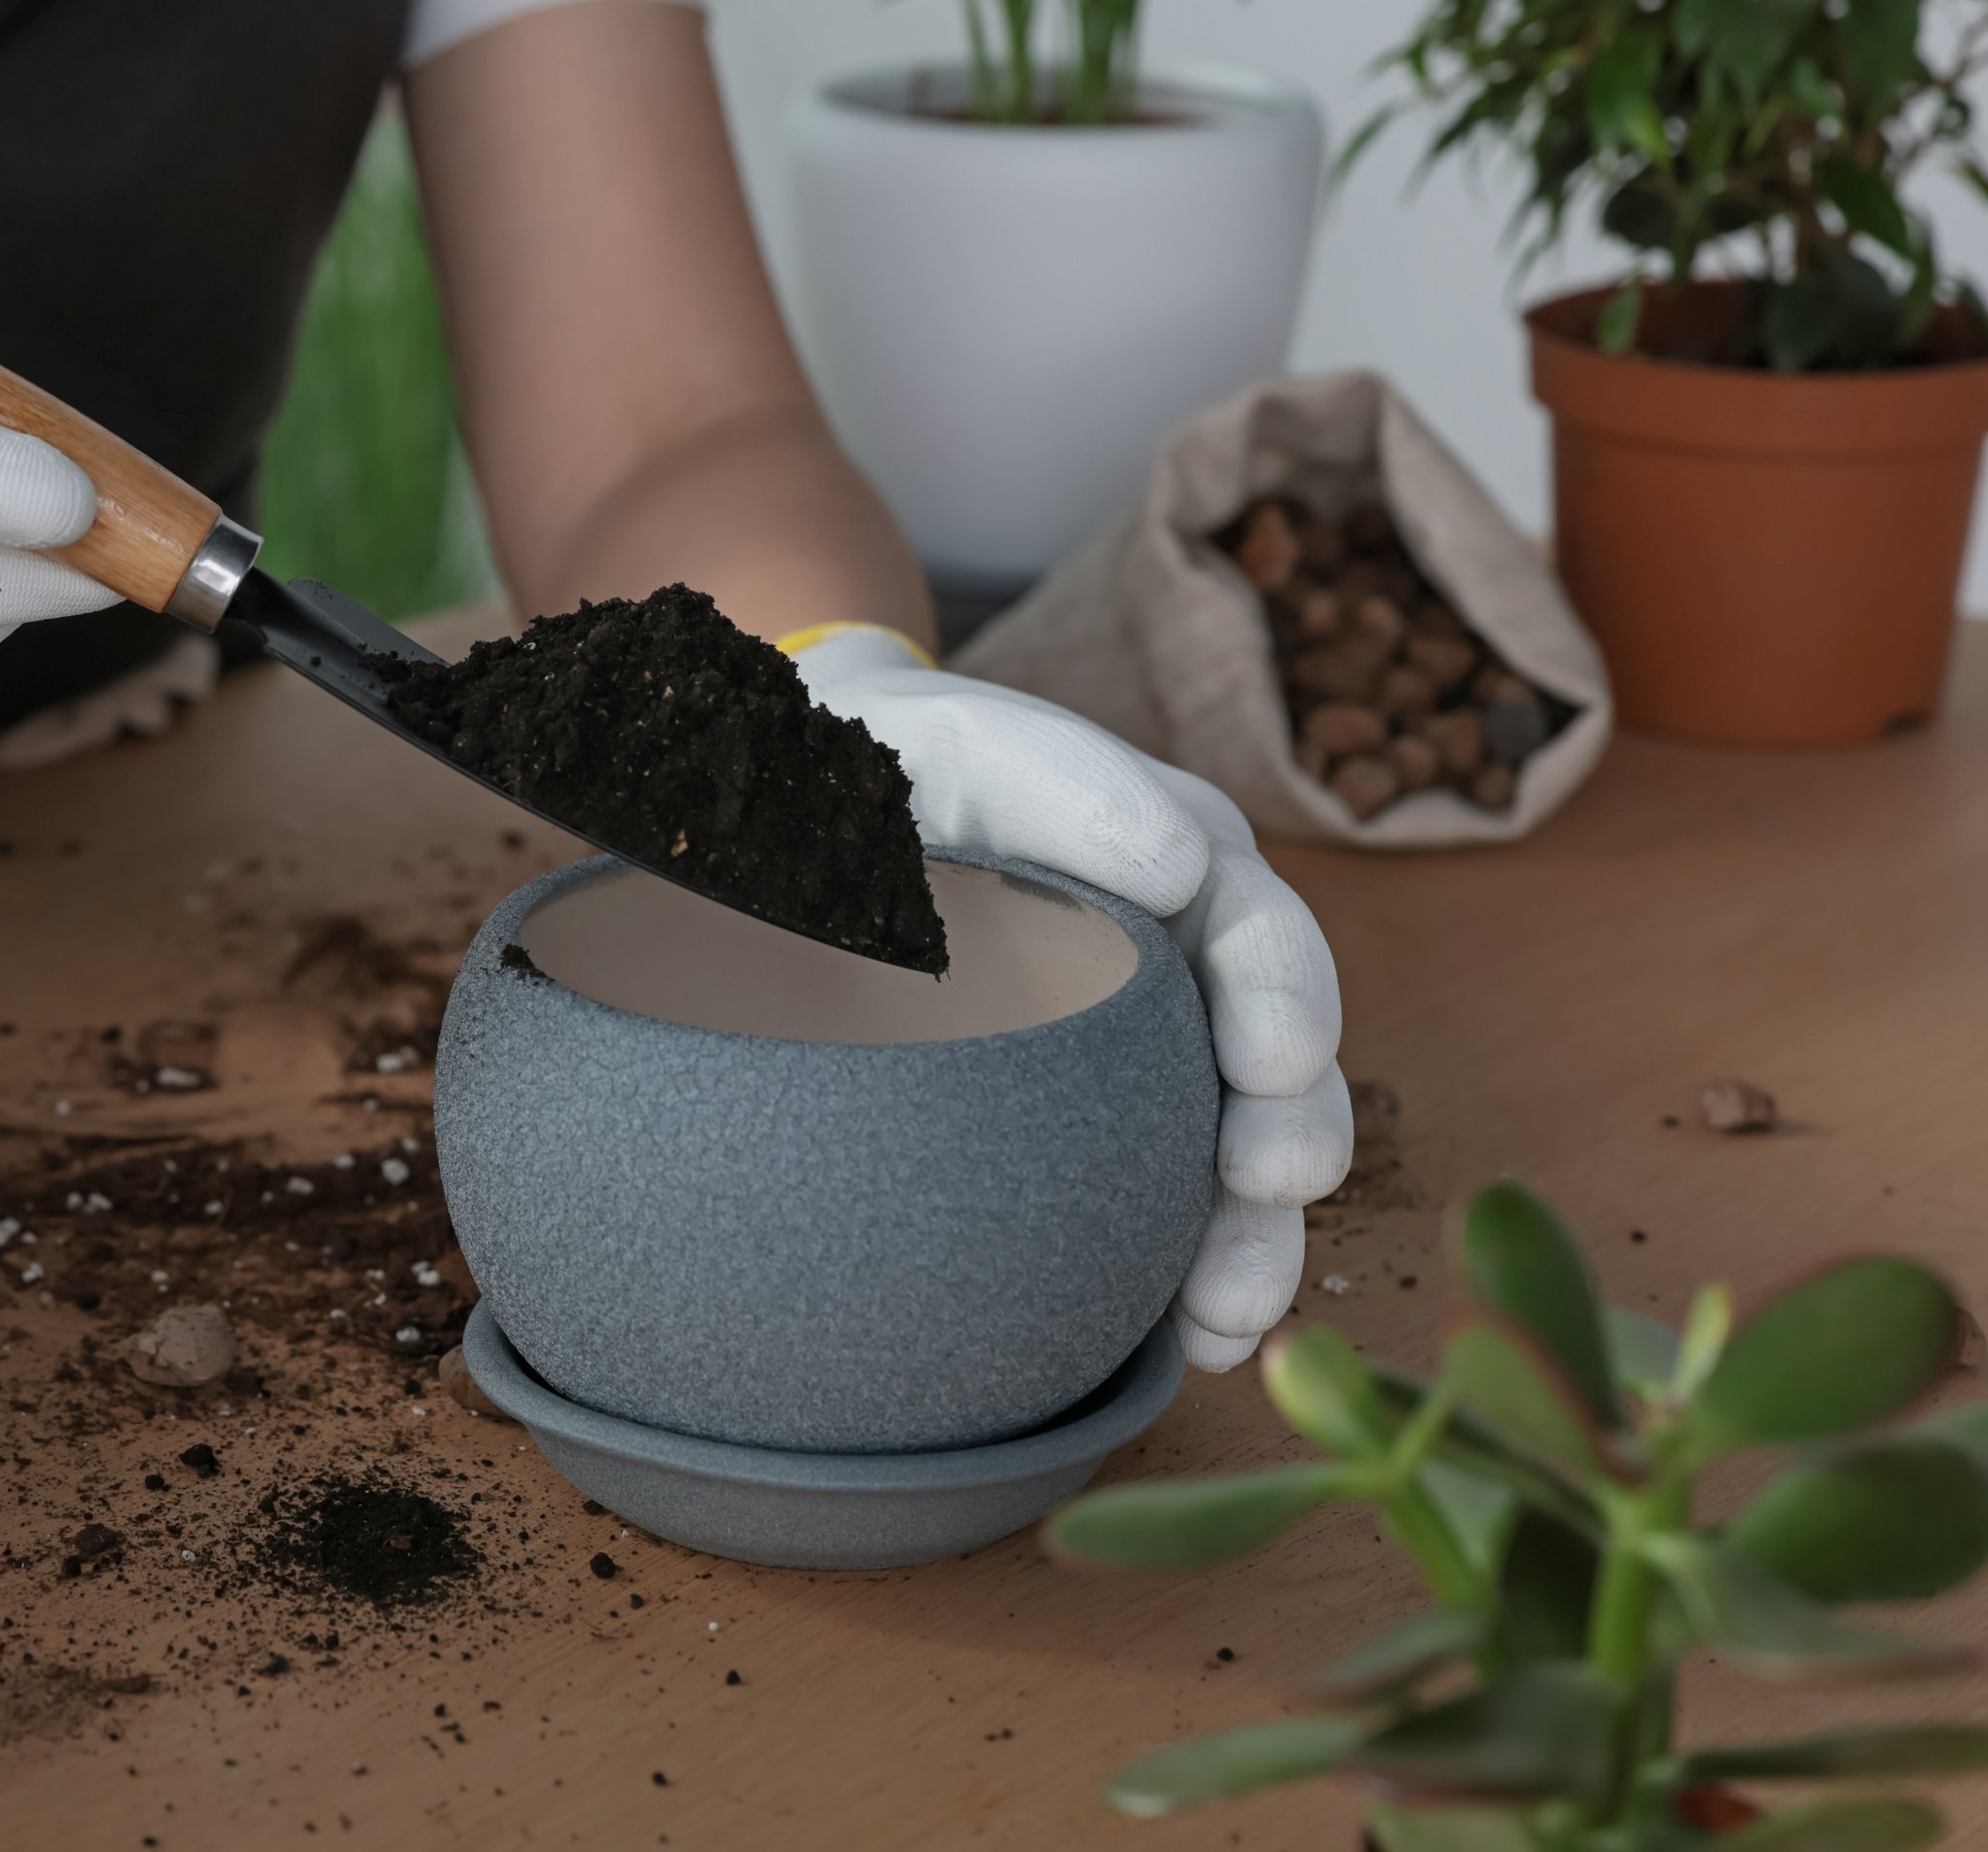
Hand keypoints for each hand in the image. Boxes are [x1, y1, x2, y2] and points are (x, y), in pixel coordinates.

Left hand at [791, 627, 1348, 1371]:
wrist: (797, 816)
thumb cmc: (880, 762)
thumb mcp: (951, 738)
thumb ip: (1054, 778)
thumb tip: (1179, 866)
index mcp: (1174, 856)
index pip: (1256, 926)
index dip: (1282, 995)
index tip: (1273, 1058)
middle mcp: (1184, 963)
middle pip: (1276, 1060)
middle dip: (1290, 1130)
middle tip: (1269, 1183)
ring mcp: (1148, 1057)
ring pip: (1235, 1154)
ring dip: (1250, 1239)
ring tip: (1225, 1313)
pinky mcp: (1099, 1132)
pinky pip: (1164, 1212)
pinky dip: (1182, 1281)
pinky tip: (1178, 1349)